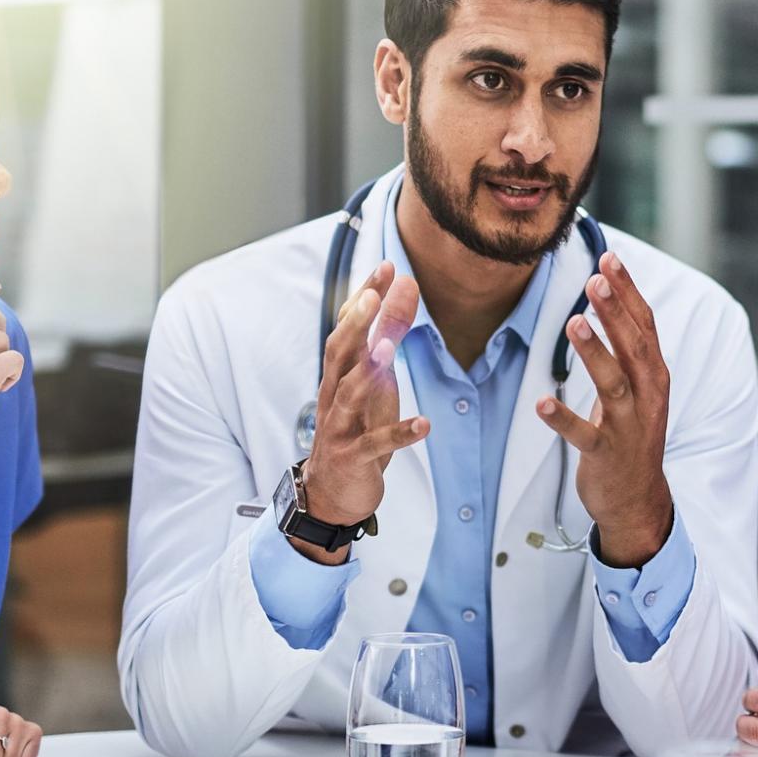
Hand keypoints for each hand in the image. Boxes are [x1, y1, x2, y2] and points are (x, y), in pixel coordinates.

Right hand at [300, 261, 429, 555]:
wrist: (332, 490)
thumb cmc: (355, 428)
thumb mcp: (372, 382)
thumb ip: (385, 340)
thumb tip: (402, 293)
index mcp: (339, 373)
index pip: (346, 326)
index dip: (364, 296)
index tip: (387, 265)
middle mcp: (334, 393)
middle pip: (340, 352)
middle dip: (356, 322)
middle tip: (375, 294)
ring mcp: (340, 425)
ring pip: (350, 394)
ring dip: (370, 371)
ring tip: (391, 349)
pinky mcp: (354, 456)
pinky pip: (376, 444)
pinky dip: (400, 434)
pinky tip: (424, 425)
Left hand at [537, 253, 673, 567]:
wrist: (637, 498)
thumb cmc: (631, 432)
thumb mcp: (638, 386)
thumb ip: (627, 347)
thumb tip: (609, 295)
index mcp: (654, 375)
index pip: (644, 324)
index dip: (628, 291)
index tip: (609, 257)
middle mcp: (648, 396)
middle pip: (633, 346)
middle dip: (615, 310)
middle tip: (595, 277)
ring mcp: (628, 426)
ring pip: (614, 384)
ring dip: (595, 352)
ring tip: (574, 320)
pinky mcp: (606, 455)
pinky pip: (583, 435)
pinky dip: (563, 419)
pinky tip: (542, 403)